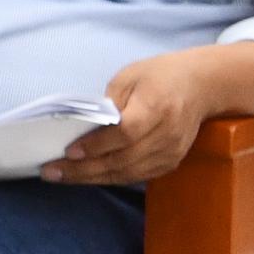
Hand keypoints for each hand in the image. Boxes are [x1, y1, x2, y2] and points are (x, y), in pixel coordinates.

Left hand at [51, 47, 253, 184]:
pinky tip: (86, 176)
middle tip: (50, 171)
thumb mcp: (129, 77)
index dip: (96, 145)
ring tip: (61, 176)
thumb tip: (81, 128)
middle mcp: (168, 134)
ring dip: (91, 178)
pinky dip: (109, 178)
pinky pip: (136, 176)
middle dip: (83, 169)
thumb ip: (107, 103)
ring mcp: (172, 152)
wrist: (202, 87)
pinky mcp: (171, 162)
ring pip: (127, 173)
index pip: (125, 134)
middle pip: (123, 159)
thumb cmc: (160, 76)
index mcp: (157, 107)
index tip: (69, 151)